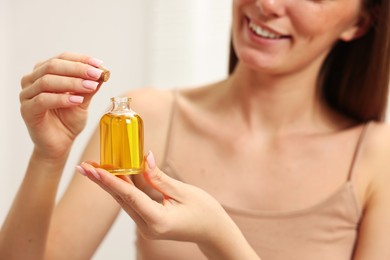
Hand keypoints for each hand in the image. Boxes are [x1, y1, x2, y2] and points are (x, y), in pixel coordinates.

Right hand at [20, 52, 106, 159]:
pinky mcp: (26, 110)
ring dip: (72, 83)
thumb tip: (102, 71)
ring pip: (47, 81)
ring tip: (90, 87)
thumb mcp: (83, 100)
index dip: (81, 59)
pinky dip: (62, 98)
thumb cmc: (69, 120)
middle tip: (96, 74)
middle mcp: (32, 80)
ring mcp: (27, 95)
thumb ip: (89, 86)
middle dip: (78, 69)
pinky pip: (42, 100)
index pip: (62, 58)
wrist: (60, 144)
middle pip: (53, 66)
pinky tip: (77, 100)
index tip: (99, 64)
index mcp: (44, 72)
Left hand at [76, 152, 232, 242]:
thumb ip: (160, 177)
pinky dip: (123, 188)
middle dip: (102, 181)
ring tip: (93, 168)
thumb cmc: (205, 212)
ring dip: (110, 184)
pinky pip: (133, 202)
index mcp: (158, 221)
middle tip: (84, 166)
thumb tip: (144, 158)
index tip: (95, 169)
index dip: (111, 181)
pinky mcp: (149, 221)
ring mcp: (147, 226)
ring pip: (124, 201)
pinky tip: (114, 176)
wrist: (213, 231)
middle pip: (120, 199)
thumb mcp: (184, 192)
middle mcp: (147, 227)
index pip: (129, 197)